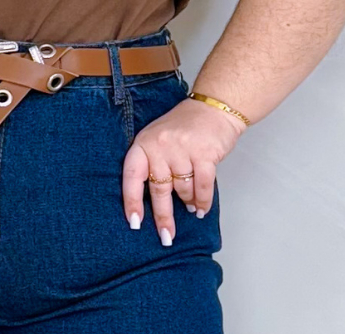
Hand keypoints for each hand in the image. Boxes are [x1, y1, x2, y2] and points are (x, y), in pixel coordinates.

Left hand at [122, 94, 246, 244]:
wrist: (212, 108)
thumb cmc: (184, 126)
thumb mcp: (158, 138)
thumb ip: (153, 164)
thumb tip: (153, 203)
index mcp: (144, 142)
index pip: (132, 175)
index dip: (131, 201)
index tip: (134, 223)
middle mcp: (160, 145)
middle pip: (159, 189)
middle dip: (163, 216)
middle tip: (166, 236)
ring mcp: (182, 149)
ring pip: (182, 189)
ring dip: (188, 202)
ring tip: (191, 207)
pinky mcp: (204, 154)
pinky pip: (202, 187)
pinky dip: (203, 201)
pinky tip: (201, 209)